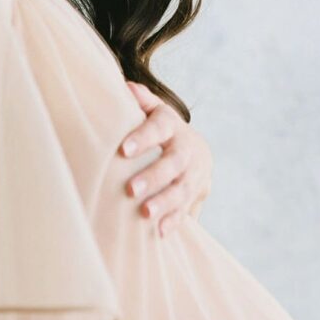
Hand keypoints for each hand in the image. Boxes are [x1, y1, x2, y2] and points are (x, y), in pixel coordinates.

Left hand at [118, 81, 212, 235]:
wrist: (194, 151)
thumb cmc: (160, 131)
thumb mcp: (153, 112)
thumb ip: (142, 102)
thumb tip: (126, 87)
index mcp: (172, 127)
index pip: (160, 127)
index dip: (144, 137)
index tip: (123, 150)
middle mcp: (187, 150)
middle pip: (173, 163)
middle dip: (153, 177)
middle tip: (130, 190)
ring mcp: (193, 174)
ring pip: (182, 188)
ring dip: (165, 202)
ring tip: (145, 213)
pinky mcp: (195, 196)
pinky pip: (186, 210)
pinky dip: (174, 221)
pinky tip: (158, 232)